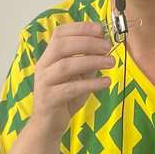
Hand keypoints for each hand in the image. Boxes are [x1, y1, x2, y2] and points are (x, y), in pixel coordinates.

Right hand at [31, 22, 114, 136]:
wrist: (48, 125)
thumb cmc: (64, 97)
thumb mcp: (78, 76)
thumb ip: (87, 60)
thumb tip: (105, 44)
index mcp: (49, 56)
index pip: (59, 34)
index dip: (80, 28)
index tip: (101, 29)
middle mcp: (43, 66)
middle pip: (62, 46)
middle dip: (87, 43)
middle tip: (108, 46)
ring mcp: (44, 83)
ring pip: (66, 66)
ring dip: (91, 61)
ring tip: (111, 62)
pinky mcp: (49, 99)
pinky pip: (71, 88)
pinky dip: (90, 83)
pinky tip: (105, 82)